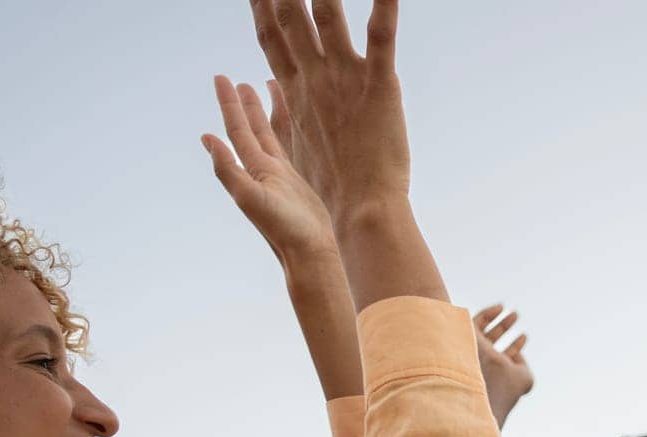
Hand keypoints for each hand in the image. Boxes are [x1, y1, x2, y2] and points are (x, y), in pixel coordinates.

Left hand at [202, 77, 338, 264]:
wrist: (311, 253)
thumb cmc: (284, 229)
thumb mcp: (251, 198)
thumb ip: (228, 170)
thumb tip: (208, 139)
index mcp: (251, 171)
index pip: (237, 130)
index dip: (228, 105)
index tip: (220, 80)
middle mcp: (262, 171)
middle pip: (248, 129)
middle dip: (238, 105)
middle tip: (229, 80)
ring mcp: (279, 177)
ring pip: (266, 136)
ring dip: (256, 116)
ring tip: (252, 91)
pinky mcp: (297, 183)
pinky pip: (284, 148)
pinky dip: (277, 134)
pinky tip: (273, 132)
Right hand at [248, 0, 408, 222]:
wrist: (362, 207)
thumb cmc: (336, 186)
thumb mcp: (301, 145)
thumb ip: (288, 112)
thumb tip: (275, 92)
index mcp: (296, 93)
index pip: (271, 39)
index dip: (261, 8)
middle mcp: (315, 79)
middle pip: (291, 19)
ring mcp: (345, 80)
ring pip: (329, 17)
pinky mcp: (380, 85)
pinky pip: (382, 37)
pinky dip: (385, 6)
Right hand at [473, 305, 530, 427]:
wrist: (484, 383)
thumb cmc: (503, 387)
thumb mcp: (524, 379)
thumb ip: (524, 366)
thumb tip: (518, 355)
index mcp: (491, 373)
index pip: (502, 357)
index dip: (514, 346)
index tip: (524, 335)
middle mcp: (479, 362)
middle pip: (490, 340)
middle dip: (503, 327)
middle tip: (515, 315)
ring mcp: (471, 350)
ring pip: (483, 331)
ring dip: (498, 319)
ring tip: (513, 313)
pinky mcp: (465, 338)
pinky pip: (475, 322)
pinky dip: (488, 313)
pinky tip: (501, 307)